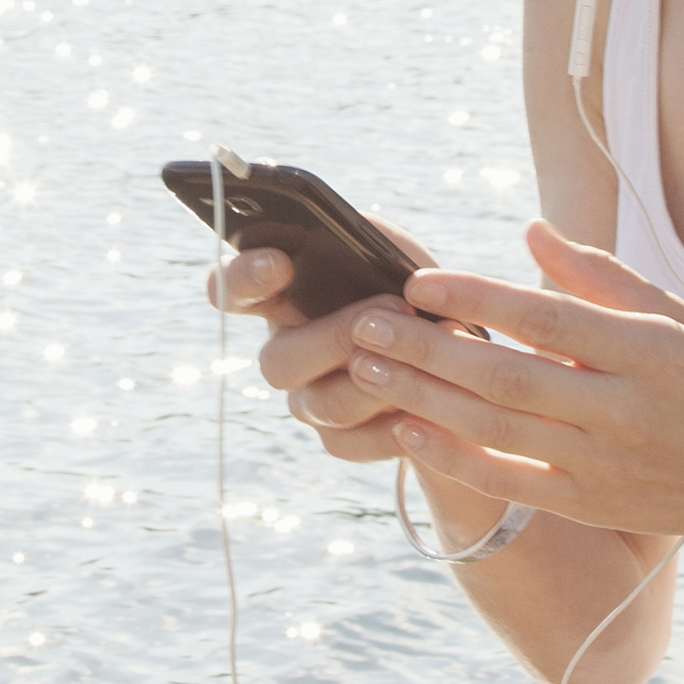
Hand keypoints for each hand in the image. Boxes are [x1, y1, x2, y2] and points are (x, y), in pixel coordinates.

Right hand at [208, 244, 435, 469]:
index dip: (243, 279)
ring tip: (425, 357)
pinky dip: (388, 430)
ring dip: (375, 382)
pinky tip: (420, 414)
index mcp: (278, 298)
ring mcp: (306, 400)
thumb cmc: (411, 287)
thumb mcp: (390, 250)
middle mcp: (283, 353)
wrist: (454, 349)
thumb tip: (351, 239)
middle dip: (336, 337)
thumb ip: (363, 239)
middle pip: (277, 362)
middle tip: (396, 308)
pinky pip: (347, 444)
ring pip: (320, 406)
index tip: (279, 264)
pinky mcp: (338, 439)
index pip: (229, 289)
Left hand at [342, 224, 683, 549]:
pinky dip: (455, 460)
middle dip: (429, 349)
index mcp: (649, 351)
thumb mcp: (676, 316)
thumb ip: (600, 275)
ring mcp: (606, 464)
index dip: (476, 298)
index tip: (417, 281)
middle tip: (365, 324)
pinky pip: (510, 483)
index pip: (545, 317)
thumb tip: (530, 232)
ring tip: (367, 370)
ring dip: (425, 397)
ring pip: (498, 429)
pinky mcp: (592, 506)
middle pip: (509, 376)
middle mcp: (625, 409)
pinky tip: (408, 432)